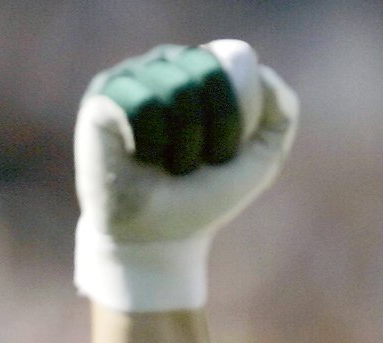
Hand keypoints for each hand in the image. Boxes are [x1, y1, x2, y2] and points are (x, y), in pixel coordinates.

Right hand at [74, 40, 297, 312]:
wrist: (159, 239)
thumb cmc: (205, 197)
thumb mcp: (258, 163)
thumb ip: (279, 118)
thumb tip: (262, 71)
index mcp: (200, 70)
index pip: (234, 66)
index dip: (233, 120)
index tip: (218, 154)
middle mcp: (163, 64)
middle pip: (206, 73)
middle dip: (210, 132)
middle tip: (190, 162)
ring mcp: (130, 76)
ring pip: (176, 90)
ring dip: (181, 144)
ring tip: (165, 163)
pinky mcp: (102, 97)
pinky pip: (143, 104)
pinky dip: (153, 142)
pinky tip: (140, 157)